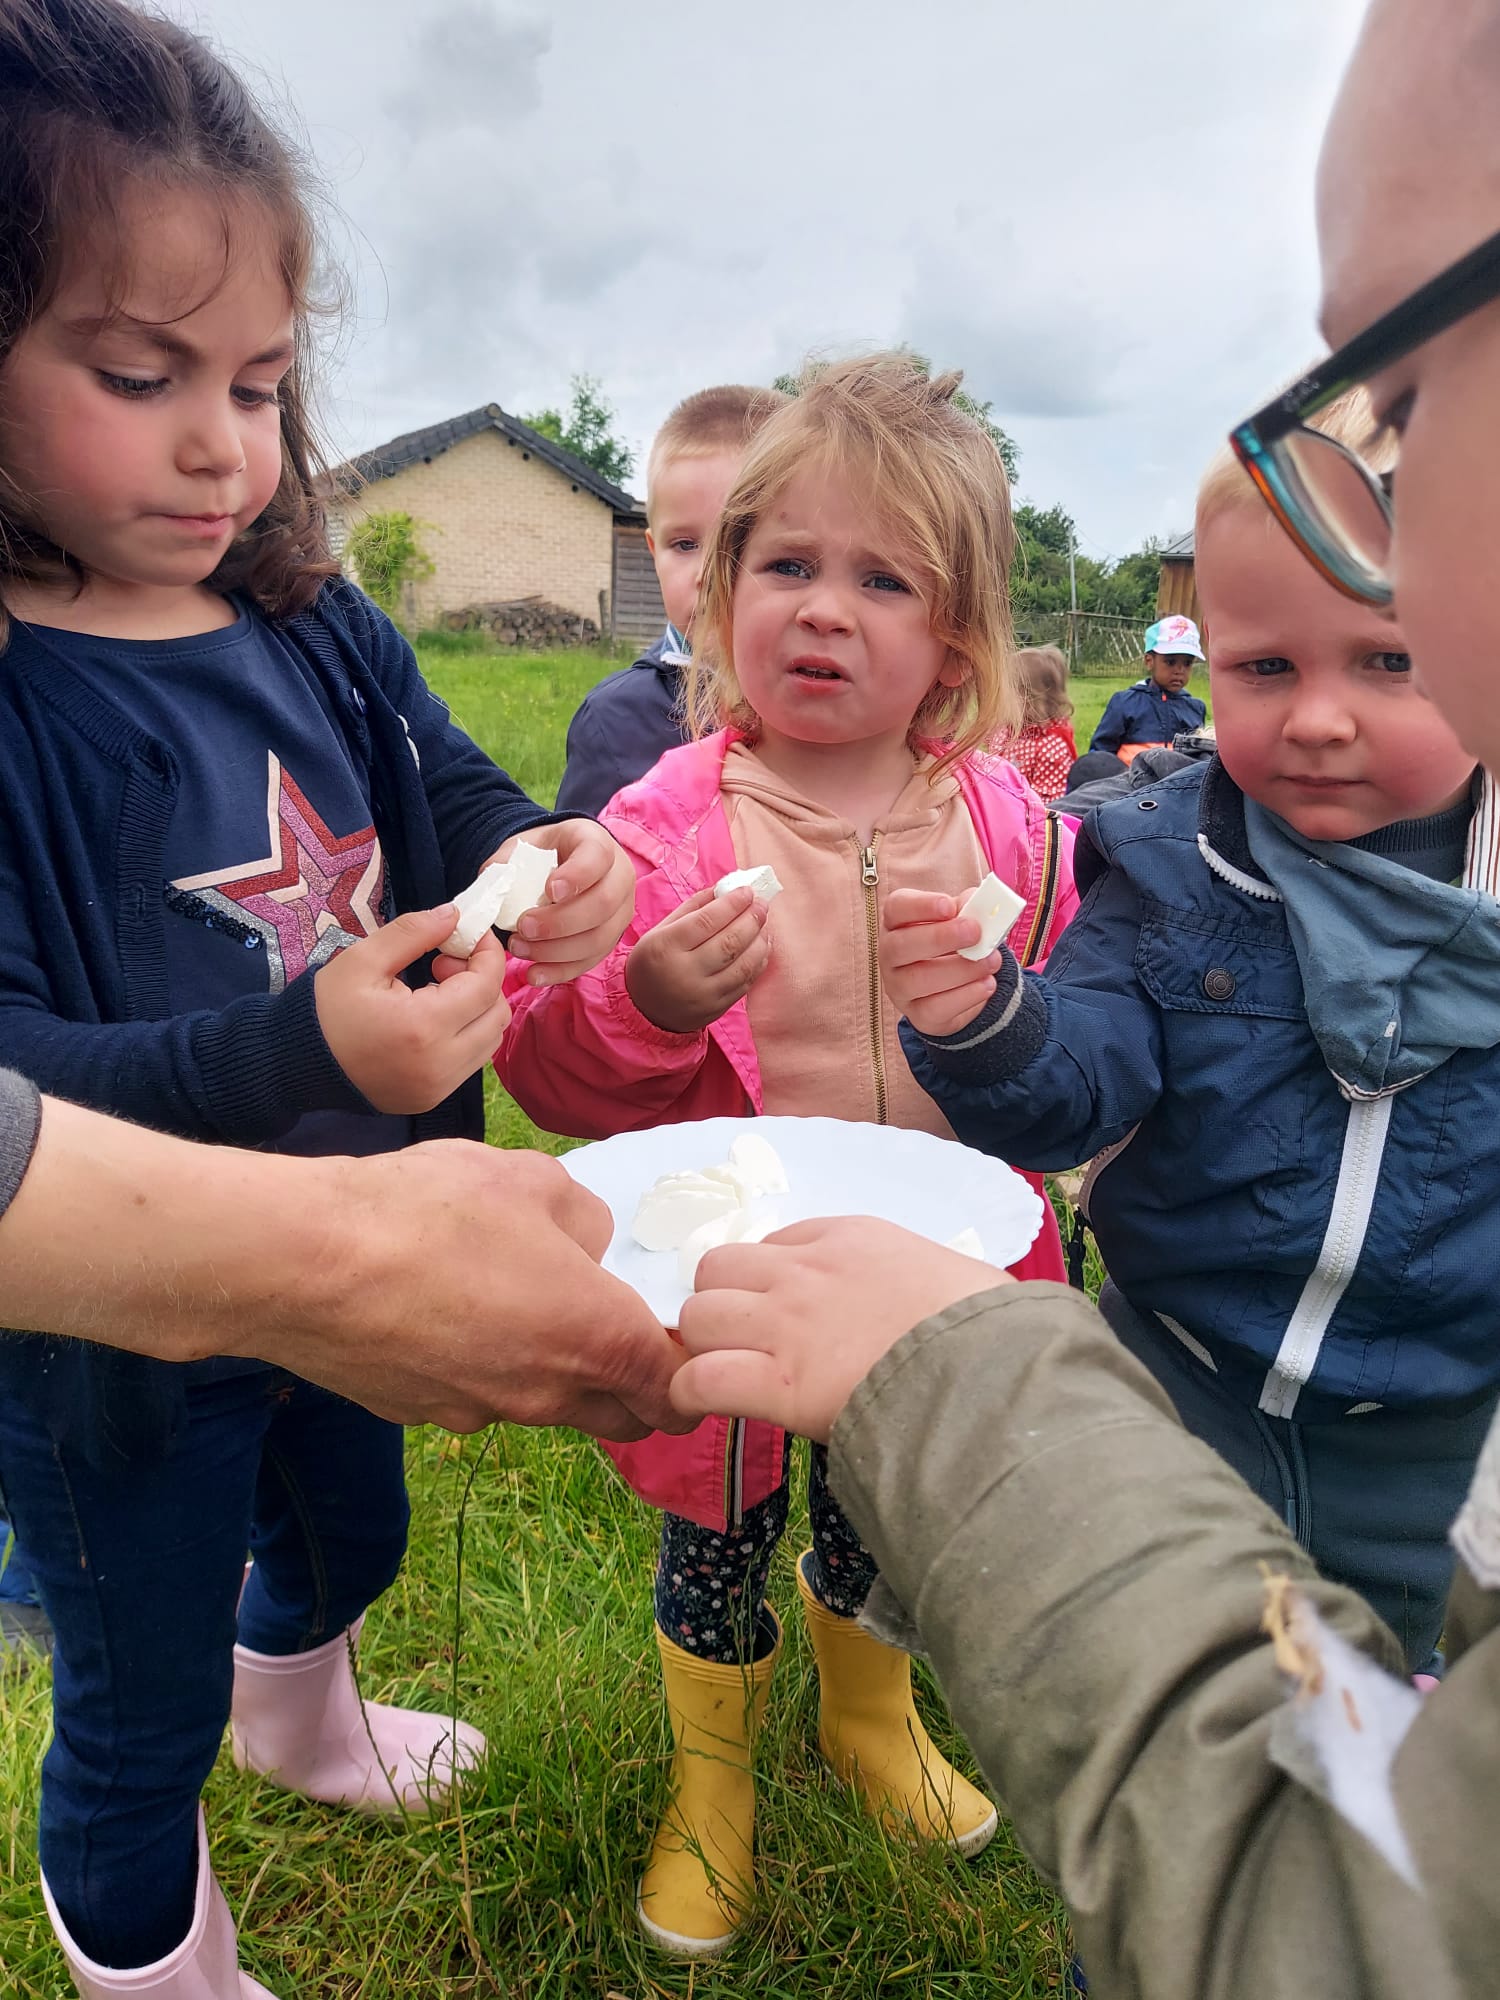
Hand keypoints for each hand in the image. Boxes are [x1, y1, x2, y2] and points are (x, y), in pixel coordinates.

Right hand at [299, 1143, 690, 1438]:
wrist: (306, 1262)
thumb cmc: (434, 1212)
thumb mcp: (534, 1179)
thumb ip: (583, 1217)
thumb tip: (585, 1245)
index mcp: (597, 1339)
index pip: (677, 1392)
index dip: (690, 1372)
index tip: (679, 1342)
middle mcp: (547, 1394)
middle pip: (620, 1417)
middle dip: (633, 1386)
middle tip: (613, 1328)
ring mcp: (478, 1412)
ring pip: (544, 1406)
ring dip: (552, 1371)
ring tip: (516, 1303)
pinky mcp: (419, 1414)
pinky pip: (473, 1397)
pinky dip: (479, 1368)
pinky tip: (444, 1311)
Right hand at [315, 905, 510, 1112]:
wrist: (295, 1064)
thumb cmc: (326, 1008)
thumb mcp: (363, 960)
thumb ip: (413, 932)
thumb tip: (456, 914)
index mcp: (423, 1027)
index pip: (486, 986)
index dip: (487, 954)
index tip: (472, 934)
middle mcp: (440, 1065)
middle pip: (497, 1015)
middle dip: (483, 981)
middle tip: (443, 964)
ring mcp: (438, 1088)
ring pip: (489, 1041)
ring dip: (476, 1009)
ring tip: (435, 991)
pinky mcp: (432, 1099)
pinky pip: (470, 1061)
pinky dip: (464, 1033)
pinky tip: (430, 1018)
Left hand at [500, 822, 634, 985]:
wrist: (558, 867)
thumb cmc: (540, 855)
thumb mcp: (522, 847)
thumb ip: (506, 864)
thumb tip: (493, 892)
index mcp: (597, 843)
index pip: (597, 857)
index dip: (577, 876)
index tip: (550, 890)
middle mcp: (618, 877)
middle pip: (603, 905)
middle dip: (560, 922)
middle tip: (524, 927)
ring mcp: (619, 912)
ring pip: (598, 939)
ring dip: (556, 951)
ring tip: (519, 949)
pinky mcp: (610, 940)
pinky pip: (590, 961)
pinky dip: (560, 971)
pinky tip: (534, 973)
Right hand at [625, 886, 770, 1034]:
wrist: (644, 1009)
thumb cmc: (653, 962)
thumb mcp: (660, 931)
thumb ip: (692, 909)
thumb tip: (725, 889)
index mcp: (666, 947)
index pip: (707, 921)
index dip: (732, 904)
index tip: (748, 891)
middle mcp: (685, 972)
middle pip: (729, 942)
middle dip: (752, 919)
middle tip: (762, 905)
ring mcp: (703, 994)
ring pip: (743, 965)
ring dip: (760, 941)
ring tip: (764, 925)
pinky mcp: (716, 1008)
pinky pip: (745, 984)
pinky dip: (758, 963)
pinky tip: (761, 948)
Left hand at [672, 1217, 1010, 1440]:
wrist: (992, 1369)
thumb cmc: (993, 1329)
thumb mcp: (952, 1276)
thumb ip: (914, 1282)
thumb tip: (922, 1309)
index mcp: (851, 1237)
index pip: (777, 1243)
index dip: (771, 1282)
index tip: (787, 1315)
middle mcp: (806, 1271)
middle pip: (717, 1268)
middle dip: (723, 1304)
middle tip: (745, 1344)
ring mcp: (786, 1323)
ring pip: (699, 1315)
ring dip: (705, 1346)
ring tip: (728, 1377)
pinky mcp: (775, 1382)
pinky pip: (697, 1378)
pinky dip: (691, 1395)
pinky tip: (707, 1409)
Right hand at [879, 887, 1000, 1037]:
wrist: (959, 988)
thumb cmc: (956, 944)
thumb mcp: (963, 920)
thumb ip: (971, 909)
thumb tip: (982, 906)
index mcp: (897, 922)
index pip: (896, 908)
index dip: (920, 906)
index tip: (949, 906)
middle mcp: (890, 954)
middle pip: (899, 946)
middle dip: (939, 938)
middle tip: (974, 932)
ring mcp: (899, 987)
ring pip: (918, 980)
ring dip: (960, 969)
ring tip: (991, 961)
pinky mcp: (917, 1014)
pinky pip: (935, 1008)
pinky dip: (966, 996)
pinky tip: (987, 984)